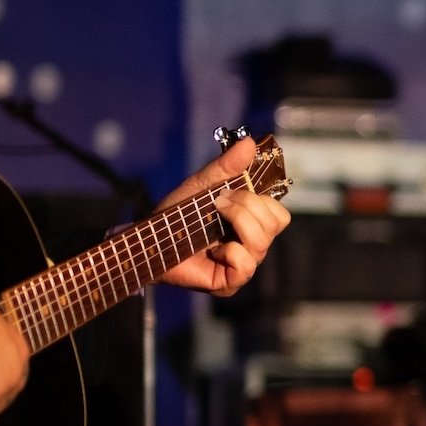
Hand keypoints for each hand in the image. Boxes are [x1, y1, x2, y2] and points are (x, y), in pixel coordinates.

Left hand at [157, 136, 291, 295]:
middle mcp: (252, 246)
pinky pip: (246, 264)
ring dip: (237, 223)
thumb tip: (250, 143)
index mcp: (251, 225)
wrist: (146, 242)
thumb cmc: (173, 217)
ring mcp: (243, 266)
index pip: (279, 214)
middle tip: (217, 204)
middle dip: (246, 206)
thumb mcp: (199, 187)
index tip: (229, 192)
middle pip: (276, 223)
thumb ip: (225, 168)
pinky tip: (213, 252)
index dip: (260, 199)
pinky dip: (230, 252)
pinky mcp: (230, 282)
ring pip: (262, 241)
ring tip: (211, 223)